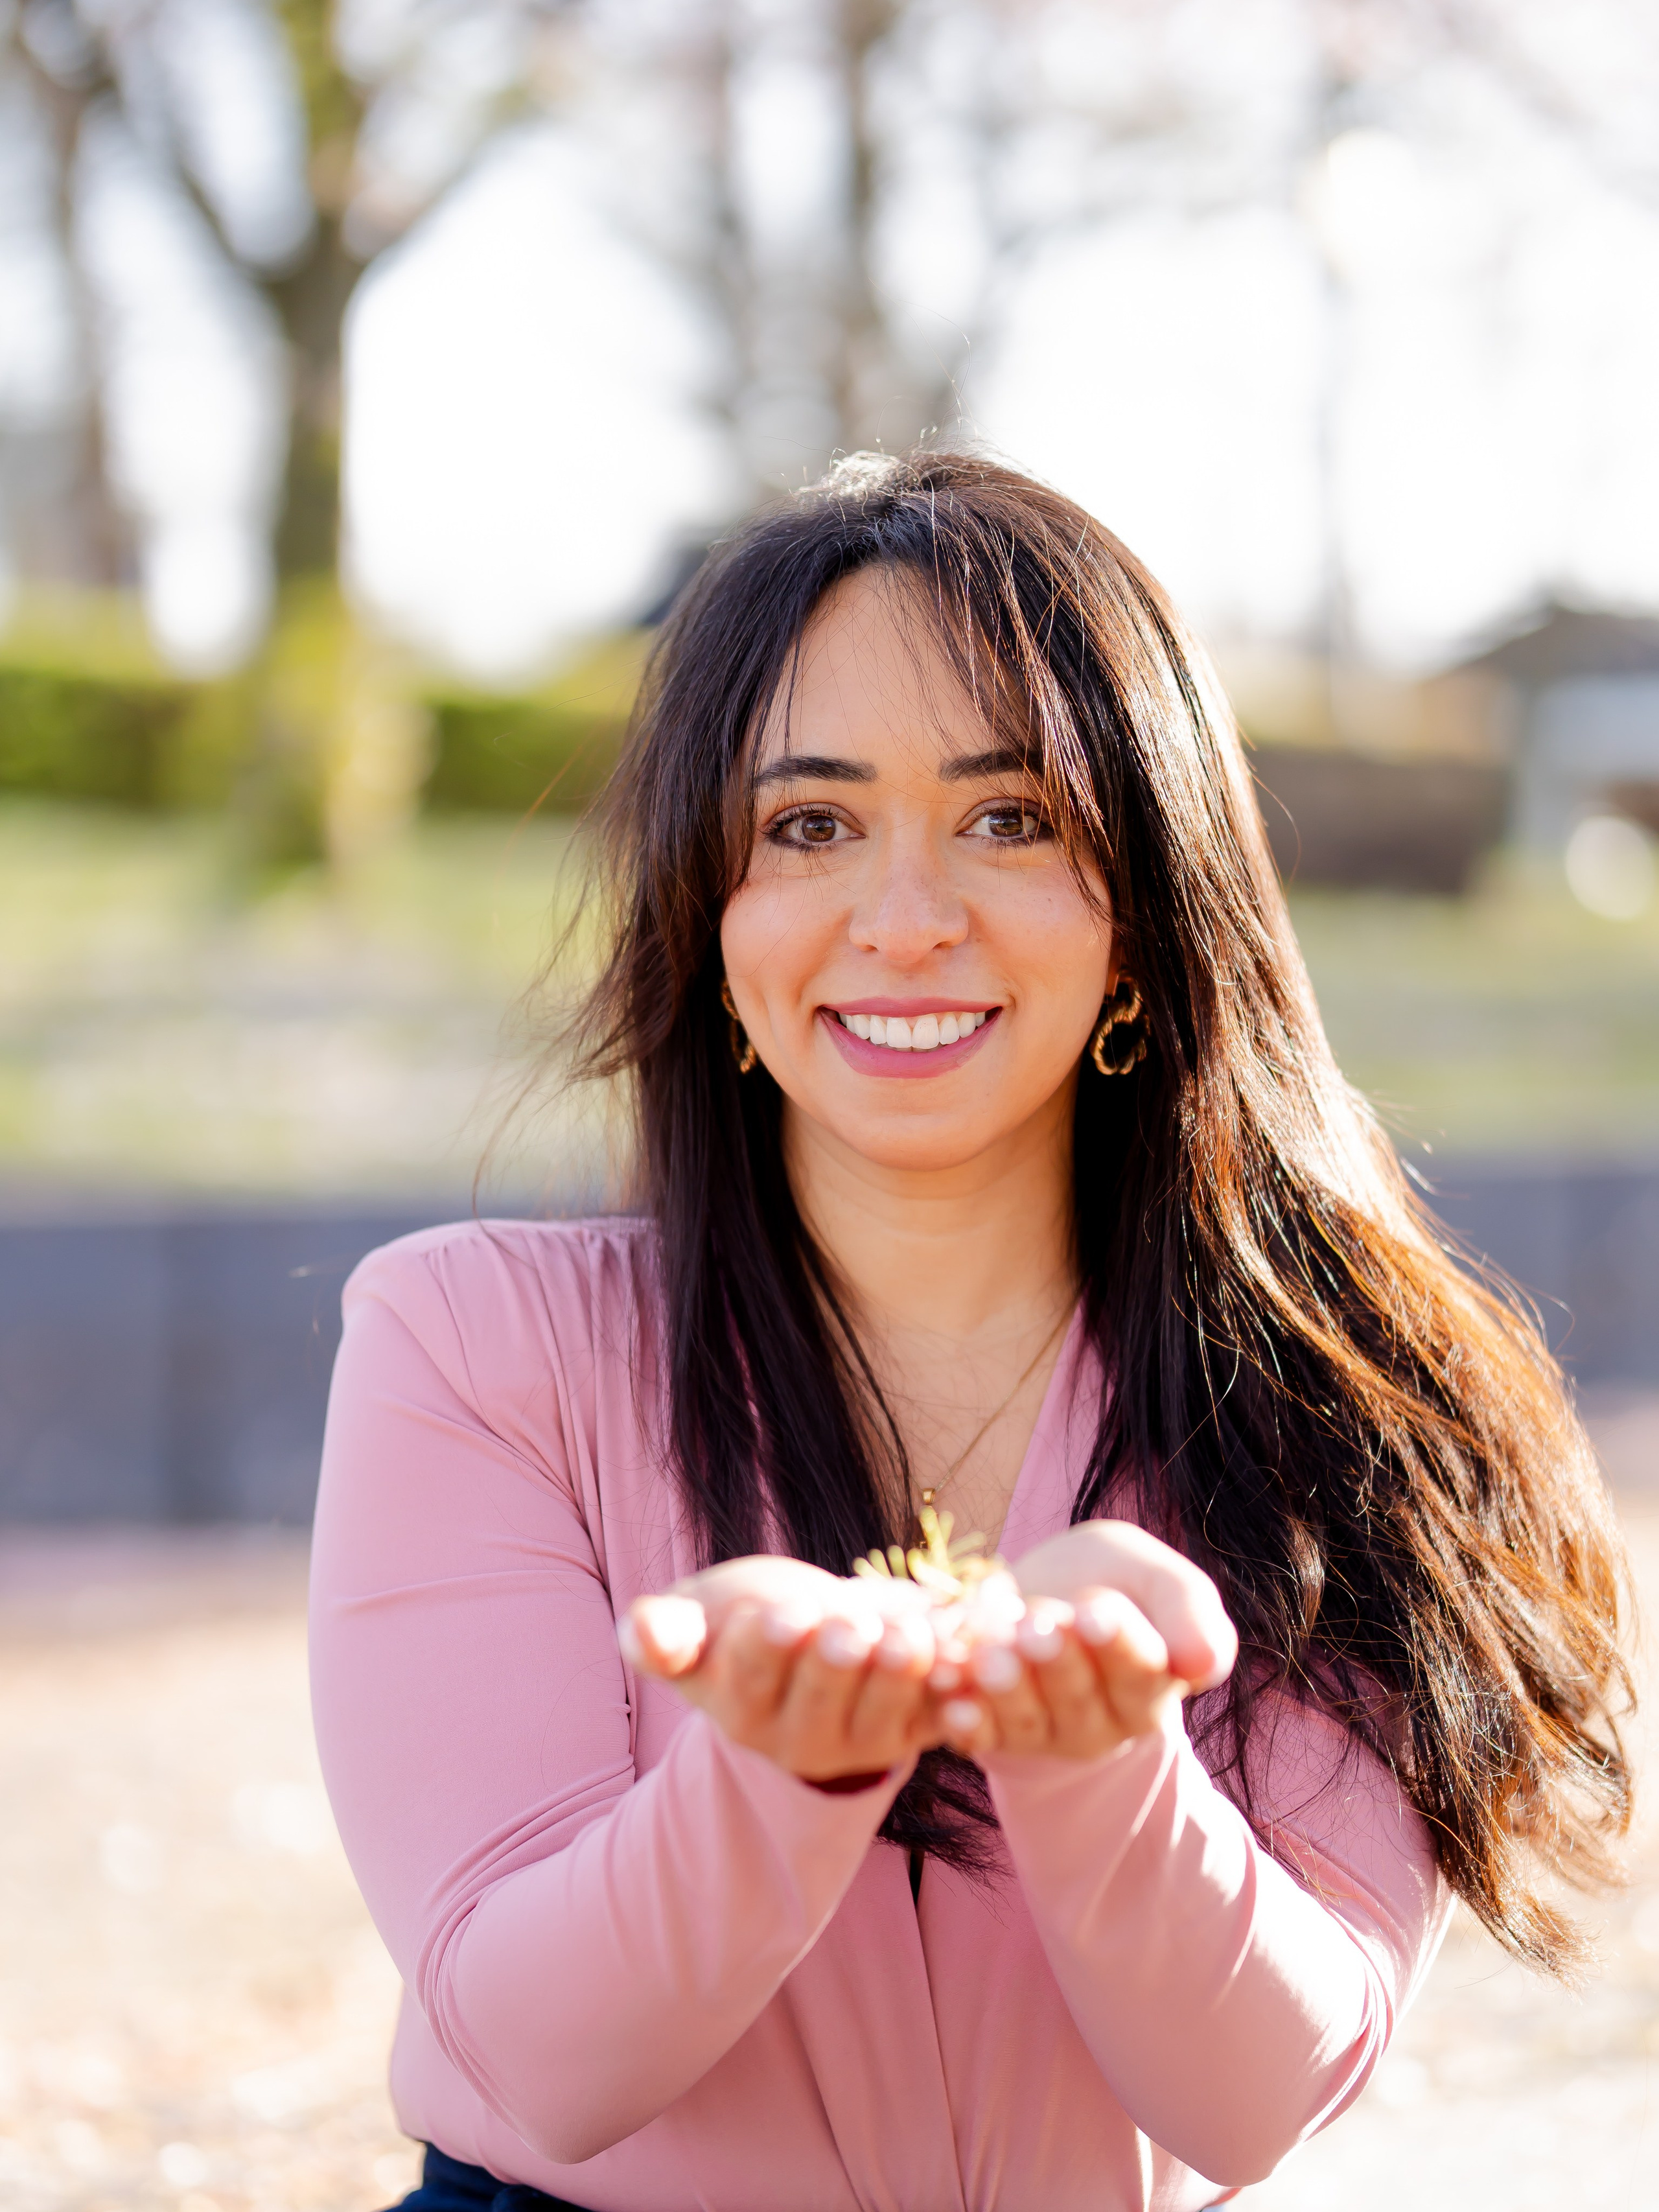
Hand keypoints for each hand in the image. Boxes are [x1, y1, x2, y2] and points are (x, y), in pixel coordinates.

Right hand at [619, 1557, 942, 1784]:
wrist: (807, 1637)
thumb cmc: (738, 1621)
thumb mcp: (696, 1617)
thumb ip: (664, 1629)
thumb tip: (641, 1632)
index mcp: (736, 1703)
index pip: (749, 1677)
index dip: (767, 1647)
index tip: (781, 1615)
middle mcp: (795, 1735)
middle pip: (819, 1699)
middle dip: (837, 1661)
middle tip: (849, 1627)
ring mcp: (858, 1739)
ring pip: (883, 1717)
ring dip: (900, 1677)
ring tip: (910, 1636)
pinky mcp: (911, 1732)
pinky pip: (939, 1723)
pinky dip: (959, 1702)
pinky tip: (969, 1669)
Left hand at [930, 1520, 1237, 1763]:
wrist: (1049, 1590)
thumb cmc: (1113, 1578)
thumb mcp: (1154, 1576)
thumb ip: (1190, 1610)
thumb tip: (1201, 1661)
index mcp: (1152, 1683)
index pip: (1140, 1671)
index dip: (1117, 1642)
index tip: (1094, 1611)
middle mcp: (1104, 1720)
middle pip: (1080, 1696)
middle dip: (1056, 1660)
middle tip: (1037, 1625)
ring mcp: (1048, 1732)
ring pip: (1028, 1717)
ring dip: (1006, 1688)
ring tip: (989, 1655)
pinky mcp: (998, 1734)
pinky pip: (982, 1736)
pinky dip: (966, 1721)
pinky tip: (949, 1702)